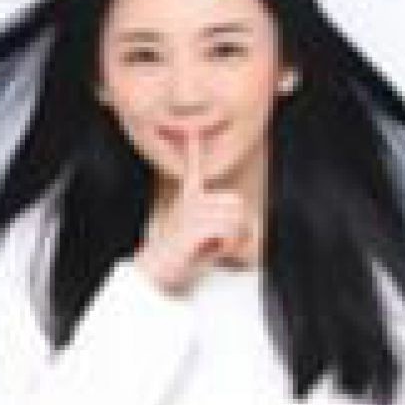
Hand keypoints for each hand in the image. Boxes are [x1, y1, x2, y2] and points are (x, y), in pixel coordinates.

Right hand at [135, 125, 259, 293]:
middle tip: (219, 244)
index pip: (194, 171)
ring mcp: (191, 212)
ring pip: (236, 217)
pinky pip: (230, 230)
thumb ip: (230, 232)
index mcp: (189, 200)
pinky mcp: (193, 225)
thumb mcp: (208, 241)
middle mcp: (190, 202)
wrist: (156, 274)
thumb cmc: (182, 259)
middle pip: (236, 203)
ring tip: (212, 248)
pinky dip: (228, 246)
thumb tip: (248, 226)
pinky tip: (209, 251)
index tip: (190, 130)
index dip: (193, 149)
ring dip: (233, 239)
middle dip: (237, 227)